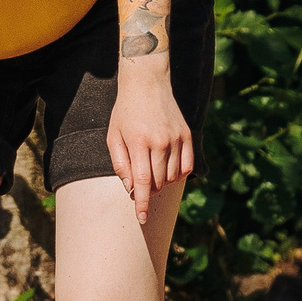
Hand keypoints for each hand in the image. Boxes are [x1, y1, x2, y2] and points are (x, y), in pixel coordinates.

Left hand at [107, 65, 192, 224]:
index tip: (141, 217)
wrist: (147, 83)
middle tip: (141, 187)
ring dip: (162, 184)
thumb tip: (131, 188)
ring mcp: (176, 138)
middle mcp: (160, 142)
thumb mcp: (114, 136)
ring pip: (172, 177)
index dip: (142, 203)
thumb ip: (121, 164)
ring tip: (152, 174)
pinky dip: (178, 175)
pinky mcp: (187, 135)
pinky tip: (167, 171)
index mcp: (139, 142)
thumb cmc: (125, 112)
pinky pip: (186, 166)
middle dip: (148, 192)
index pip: (143, 182)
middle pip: (158, 182)